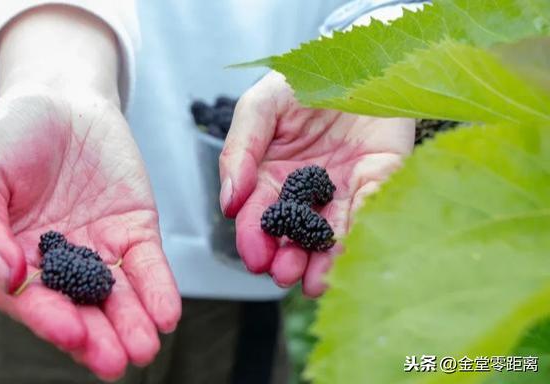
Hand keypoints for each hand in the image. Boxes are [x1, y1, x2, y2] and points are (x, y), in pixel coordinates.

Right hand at [0, 6, 180, 380]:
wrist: (63, 98)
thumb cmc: (12, 134)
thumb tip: (4, 270)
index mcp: (13, 257)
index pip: (30, 299)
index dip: (49, 318)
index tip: (72, 333)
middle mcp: (58, 263)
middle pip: (78, 308)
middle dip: (99, 337)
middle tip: (117, 361)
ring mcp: (99, 248)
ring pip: (117, 295)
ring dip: (133, 323)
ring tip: (146, 348)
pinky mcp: (135, 230)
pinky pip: (147, 264)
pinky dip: (158, 288)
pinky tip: (168, 313)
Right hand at [219, 71, 414, 296]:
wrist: (355, 56)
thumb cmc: (302, 81)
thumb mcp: (260, 107)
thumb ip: (239, 149)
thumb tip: (228, 201)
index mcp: (273, 176)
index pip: (259, 214)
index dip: (254, 237)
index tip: (255, 256)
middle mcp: (306, 191)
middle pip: (294, 233)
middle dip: (288, 256)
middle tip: (284, 273)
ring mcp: (343, 188)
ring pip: (331, 232)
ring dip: (321, 260)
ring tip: (313, 281)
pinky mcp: (378, 178)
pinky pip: (371, 206)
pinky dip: (362, 228)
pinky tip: (350, 250)